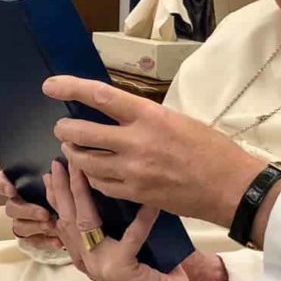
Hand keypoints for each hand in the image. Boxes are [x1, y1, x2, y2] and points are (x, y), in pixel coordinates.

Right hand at [0, 170, 60, 250]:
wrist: (77, 218)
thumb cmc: (65, 189)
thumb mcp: (60, 178)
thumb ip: (55, 173)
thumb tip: (59, 162)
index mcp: (19, 185)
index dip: (2, 185)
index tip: (12, 189)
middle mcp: (16, 204)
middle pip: (11, 208)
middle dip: (27, 210)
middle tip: (45, 213)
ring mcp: (22, 222)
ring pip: (19, 226)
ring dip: (35, 226)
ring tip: (52, 225)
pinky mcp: (31, 238)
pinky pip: (33, 242)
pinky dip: (45, 242)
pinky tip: (58, 242)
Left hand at [43, 76, 266, 227]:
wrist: (229, 186)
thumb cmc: (210, 148)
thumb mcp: (178, 119)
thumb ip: (145, 117)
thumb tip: (118, 114)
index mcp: (149, 115)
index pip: (98, 96)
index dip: (69, 88)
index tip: (50, 86)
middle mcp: (136, 141)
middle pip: (82, 133)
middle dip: (65, 129)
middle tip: (62, 128)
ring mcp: (133, 171)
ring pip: (85, 162)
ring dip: (74, 154)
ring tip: (73, 149)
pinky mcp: (135, 194)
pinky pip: (101, 185)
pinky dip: (92, 177)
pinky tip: (94, 172)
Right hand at [44, 158, 232, 280]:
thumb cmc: (153, 272)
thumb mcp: (127, 245)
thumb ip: (115, 225)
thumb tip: (115, 186)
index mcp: (86, 256)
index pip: (64, 221)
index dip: (56, 195)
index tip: (54, 169)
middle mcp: (88, 262)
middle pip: (68, 218)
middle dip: (63, 187)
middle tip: (62, 159)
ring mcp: (101, 267)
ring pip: (85, 222)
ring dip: (83, 192)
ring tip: (85, 169)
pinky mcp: (121, 270)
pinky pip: (131, 236)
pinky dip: (142, 217)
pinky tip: (150, 202)